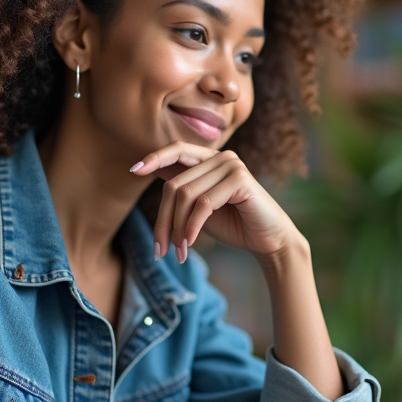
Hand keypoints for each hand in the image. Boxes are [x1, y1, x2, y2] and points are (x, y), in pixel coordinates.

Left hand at [130, 141, 297, 262]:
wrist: (268, 241)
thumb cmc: (234, 224)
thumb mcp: (199, 207)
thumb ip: (181, 189)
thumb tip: (149, 171)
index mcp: (210, 159)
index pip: (176, 150)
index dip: (154, 158)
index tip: (133, 171)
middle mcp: (221, 157)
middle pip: (175, 185)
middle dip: (163, 220)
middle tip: (159, 249)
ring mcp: (231, 165)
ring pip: (185, 195)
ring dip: (176, 228)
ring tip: (177, 251)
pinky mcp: (240, 180)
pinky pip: (203, 204)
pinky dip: (192, 227)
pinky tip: (189, 243)